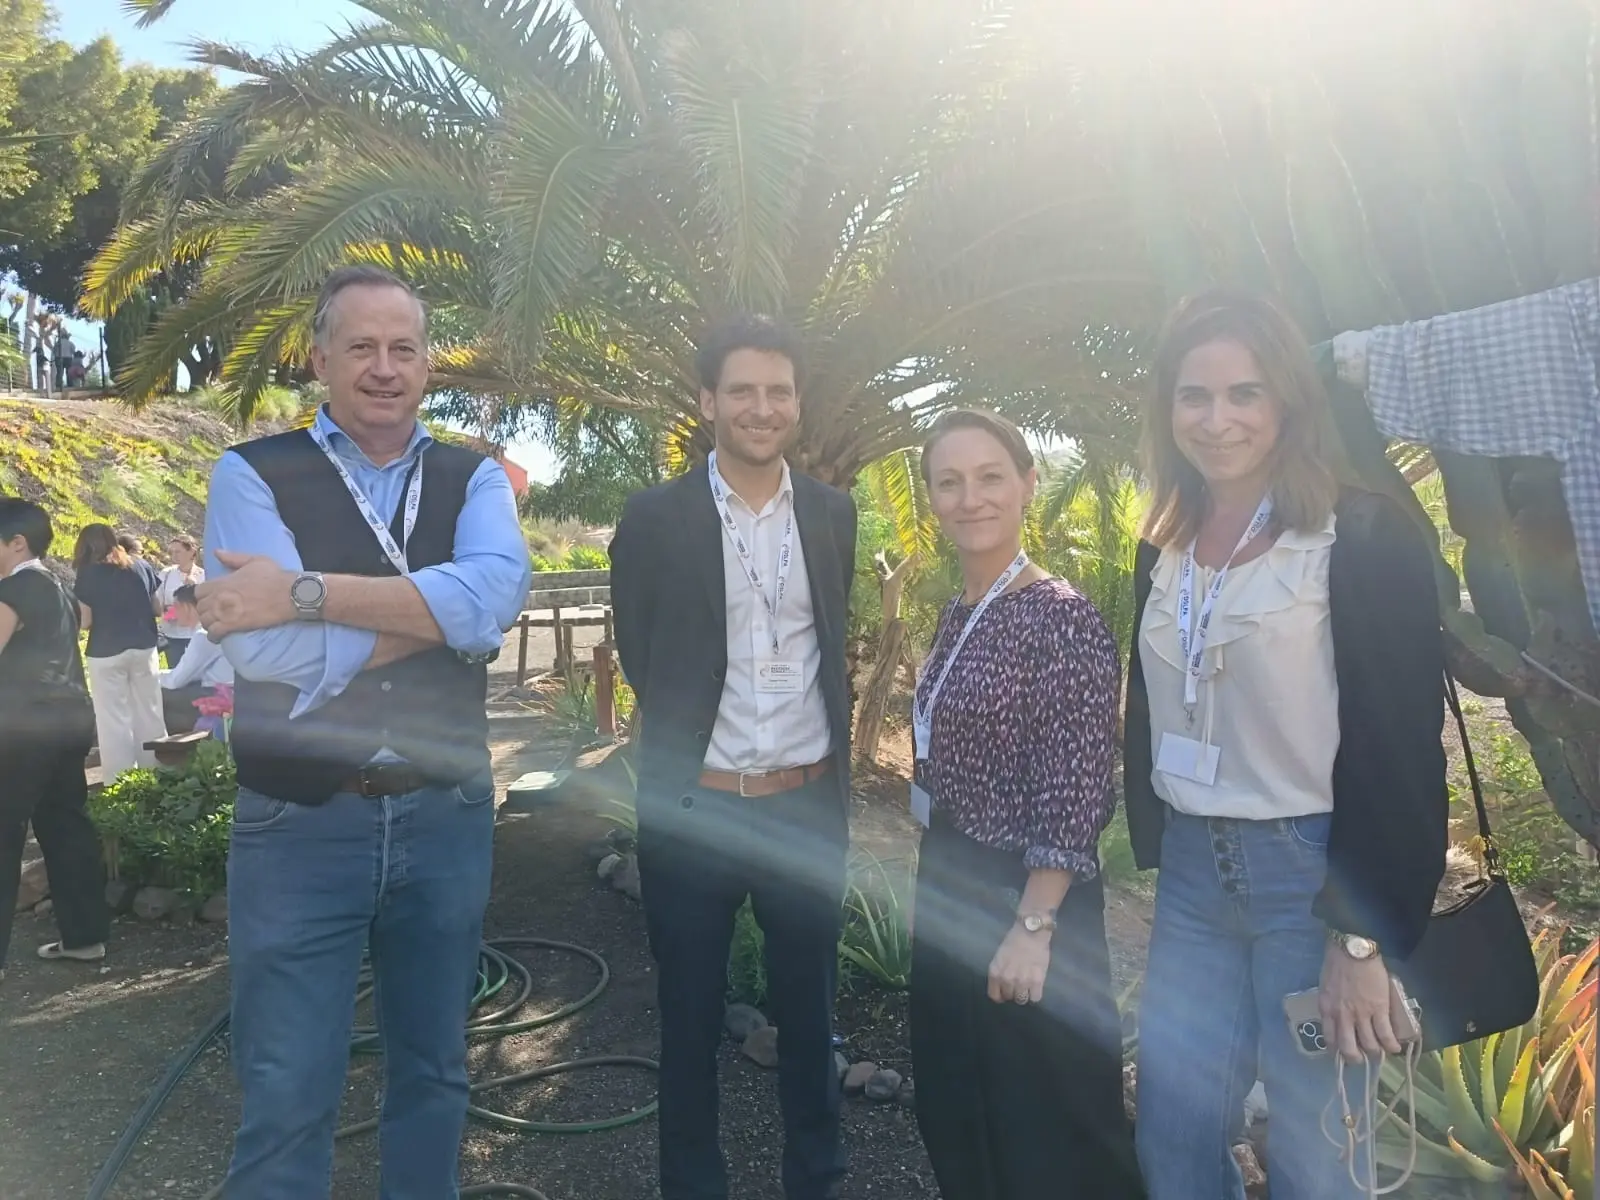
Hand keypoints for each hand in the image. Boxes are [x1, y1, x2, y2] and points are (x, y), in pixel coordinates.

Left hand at [195, 551, 296, 636]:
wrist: (288, 594)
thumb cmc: (274, 576)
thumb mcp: (255, 560)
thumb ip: (233, 558)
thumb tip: (217, 552)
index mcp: (222, 582)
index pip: (199, 591)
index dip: (204, 596)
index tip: (212, 598)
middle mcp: (218, 597)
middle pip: (200, 608)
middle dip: (206, 610)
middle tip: (216, 613)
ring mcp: (224, 612)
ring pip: (205, 621)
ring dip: (209, 623)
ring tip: (217, 625)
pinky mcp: (232, 625)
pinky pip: (214, 633)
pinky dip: (214, 636)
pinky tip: (218, 636)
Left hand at [987, 926, 1049, 1005]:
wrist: (1030, 932)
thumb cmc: (1014, 940)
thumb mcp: (999, 957)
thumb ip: (1000, 972)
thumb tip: (1003, 986)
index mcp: (995, 972)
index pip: (994, 995)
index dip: (1001, 995)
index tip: (1006, 992)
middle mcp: (1006, 979)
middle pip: (1009, 997)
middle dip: (1013, 993)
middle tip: (1019, 985)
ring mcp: (1022, 982)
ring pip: (1022, 1000)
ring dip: (1024, 995)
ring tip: (1028, 986)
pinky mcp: (1037, 981)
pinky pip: (1035, 998)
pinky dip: (1035, 994)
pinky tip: (1036, 986)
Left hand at [1319, 942, 1402, 1061]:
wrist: (1353, 949)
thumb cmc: (1337, 963)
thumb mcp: (1326, 988)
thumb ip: (1332, 1005)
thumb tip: (1338, 1018)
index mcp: (1327, 1009)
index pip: (1330, 1039)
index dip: (1337, 1050)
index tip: (1343, 1054)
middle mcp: (1342, 1016)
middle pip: (1349, 1048)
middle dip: (1356, 1059)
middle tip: (1362, 1059)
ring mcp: (1362, 1014)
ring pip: (1369, 1045)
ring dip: (1376, 1053)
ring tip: (1380, 1053)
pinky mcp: (1380, 1009)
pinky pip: (1386, 1034)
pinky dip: (1391, 1045)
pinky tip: (1395, 1048)